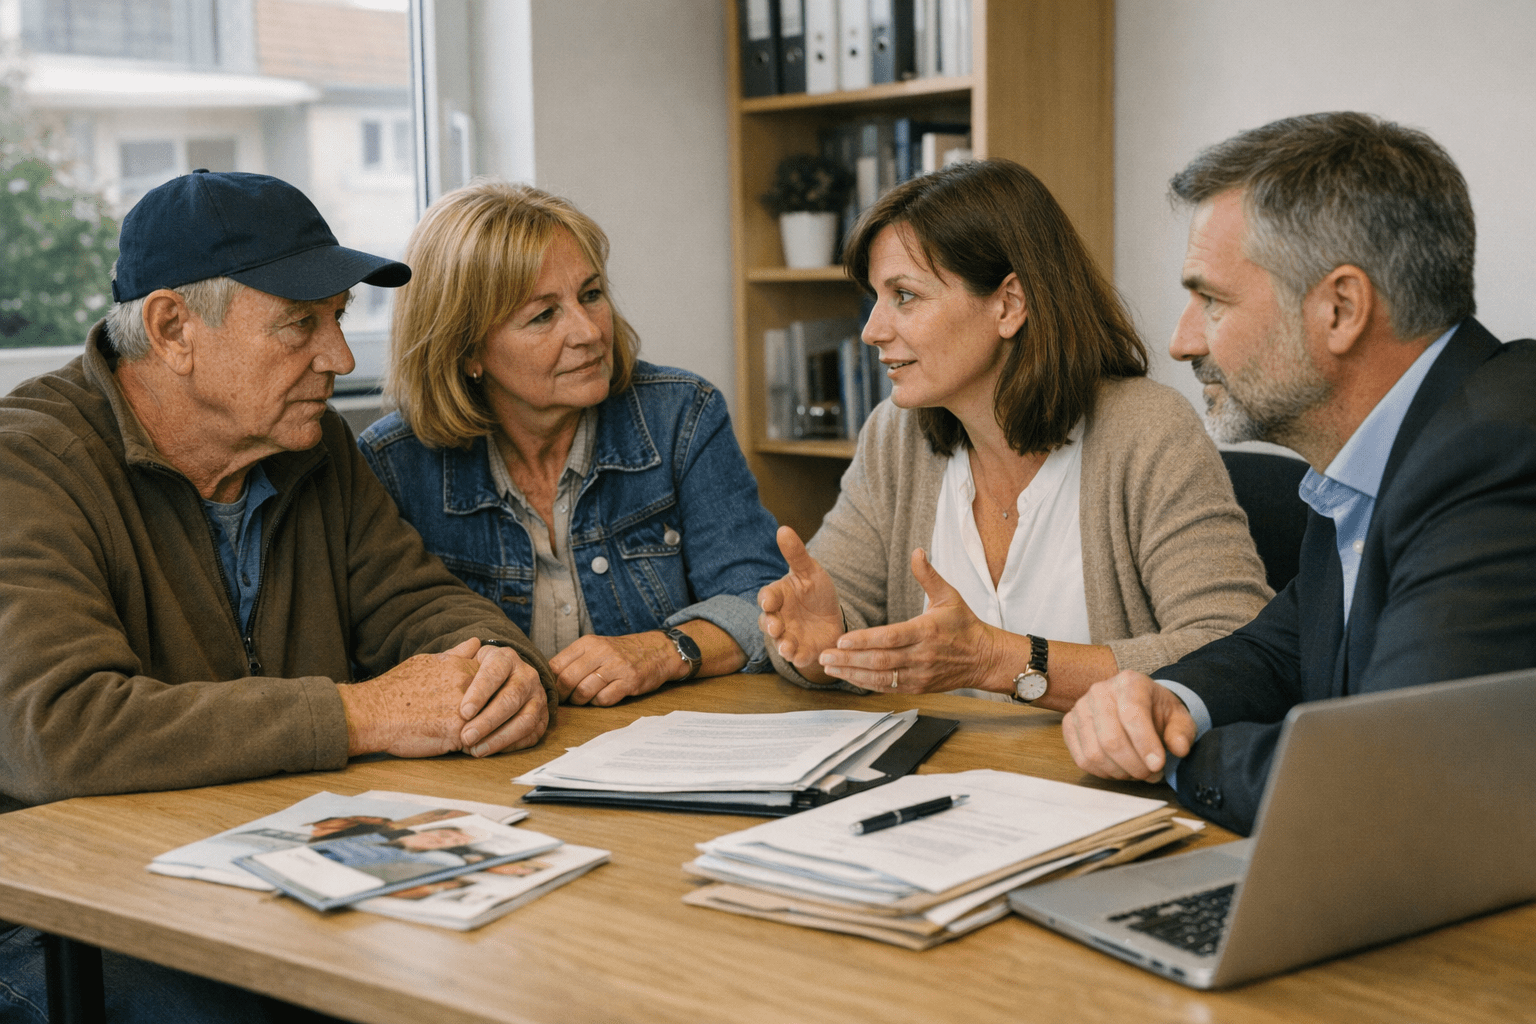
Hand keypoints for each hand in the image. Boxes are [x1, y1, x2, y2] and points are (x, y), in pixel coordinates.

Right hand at [338, 638, 547, 758]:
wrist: (373, 713)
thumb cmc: (395, 689)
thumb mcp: (427, 661)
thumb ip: (456, 654)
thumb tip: (476, 642)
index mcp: (462, 667)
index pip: (496, 679)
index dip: (494, 694)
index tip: (491, 704)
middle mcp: (467, 687)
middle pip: (500, 701)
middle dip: (500, 714)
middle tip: (492, 724)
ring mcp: (464, 711)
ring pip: (494, 724)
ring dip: (493, 733)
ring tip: (483, 738)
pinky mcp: (457, 735)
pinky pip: (480, 743)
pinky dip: (480, 748)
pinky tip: (473, 751)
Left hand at [551, 632, 678, 705]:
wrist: (658, 650)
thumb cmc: (622, 652)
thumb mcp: (597, 647)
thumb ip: (575, 660)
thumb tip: (549, 680)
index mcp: (588, 643)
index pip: (556, 664)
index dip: (551, 682)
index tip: (553, 691)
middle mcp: (601, 652)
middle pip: (567, 680)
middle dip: (563, 695)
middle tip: (567, 700)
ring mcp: (616, 666)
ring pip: (584, 691)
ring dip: (581, 701)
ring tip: (585, 699)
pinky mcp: (629, 681)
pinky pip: (604, 699)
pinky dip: (599, 703)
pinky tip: (604, 697)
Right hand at [757, 526, 843, 683]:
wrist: (832, 616)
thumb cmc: (815, 591)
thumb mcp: (810, 571)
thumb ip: (796, 554)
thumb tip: (783, 529)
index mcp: (780, 596)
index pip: (768, 596)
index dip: (767, 599)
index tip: (769, 601)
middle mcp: (780, 618)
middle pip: (768, 623)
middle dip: (770, 625)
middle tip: (775, 627)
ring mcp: (789, 636)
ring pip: (780, 643)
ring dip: (782, 646)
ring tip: (787, 647)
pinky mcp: (803, 651)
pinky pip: (798, 657)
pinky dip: (798, 658)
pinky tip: (802, 657)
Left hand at [818, 548, 999, 692]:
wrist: (984, 658)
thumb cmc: (964, 625)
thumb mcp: (949, 596)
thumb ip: (928, 576)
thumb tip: (917, 551)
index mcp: (927, 631)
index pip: (892, 637)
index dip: (866, 640)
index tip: (842, 639)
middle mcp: (922, 655)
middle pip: (881, 660)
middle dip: (850, 659)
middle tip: (824, 655)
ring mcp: (920, 674)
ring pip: (881, 678)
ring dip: (853, 673)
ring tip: (829, 667)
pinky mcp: (918, 687)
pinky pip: (888, 688)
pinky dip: (866, 684)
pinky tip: (848, 677)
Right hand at [1061, 670, 1196, 781]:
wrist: (1137, 705)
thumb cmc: (1156, 711)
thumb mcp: (1179, 717)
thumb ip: (1182, 732)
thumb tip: (1179, 748)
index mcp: (1129, 682)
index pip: (1132, 714)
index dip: (1145, 744)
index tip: (1158, 765)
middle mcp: (1100, 691)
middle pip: (1111, 739)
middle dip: (1134, 765)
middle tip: (1150, 774)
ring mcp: (1080, 707)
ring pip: (1095, 753)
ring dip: (1119, 771)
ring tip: (1136, 771)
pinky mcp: (1070, 725)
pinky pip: (1082, 758)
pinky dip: (1103, 772)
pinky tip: (1119, 769)